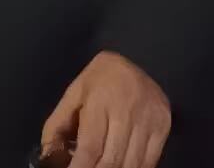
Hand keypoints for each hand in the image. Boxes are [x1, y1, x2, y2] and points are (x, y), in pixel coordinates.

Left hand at [41, 51, 170, 167]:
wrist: (137, 56)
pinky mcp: (164, 124)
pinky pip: (149, 161)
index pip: (90, 148)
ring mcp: (149, 117)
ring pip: (131, 165)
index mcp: (100, 100)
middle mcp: (128, 108)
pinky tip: (122, 167)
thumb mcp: (72, 96)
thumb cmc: (99, 81)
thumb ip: (56, 128)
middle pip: (111, 161)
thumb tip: (48, 160)